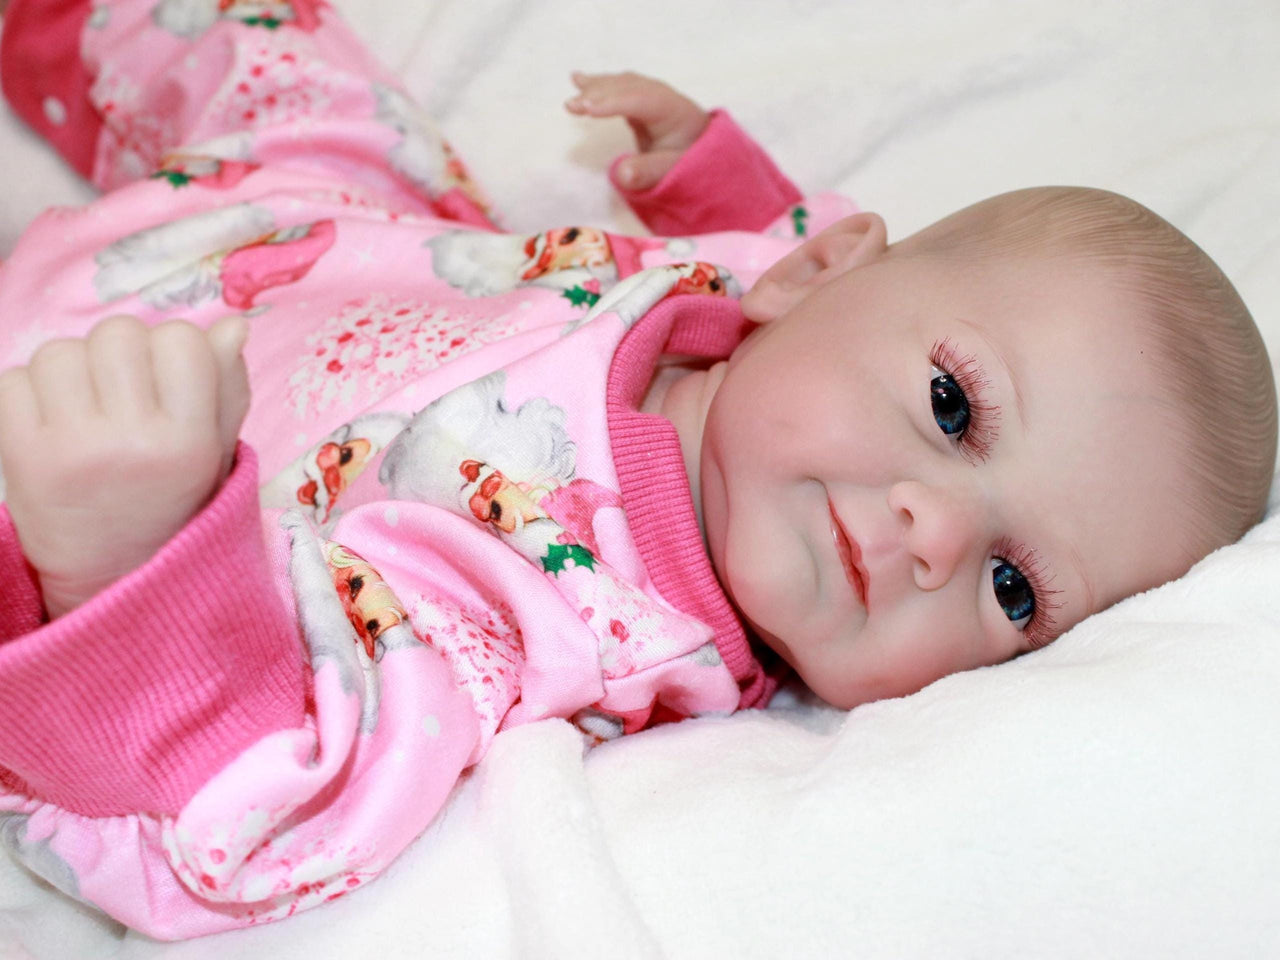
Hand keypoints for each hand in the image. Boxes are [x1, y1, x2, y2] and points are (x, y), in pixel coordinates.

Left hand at [0, 314, 250, 617]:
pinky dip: (29, 391)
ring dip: (73, 368)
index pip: (182, 341)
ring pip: (60, 351)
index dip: (175, 348)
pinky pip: (12, 381)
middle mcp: (132, 444)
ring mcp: (72, 450)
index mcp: (188, 443)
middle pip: (118, 334)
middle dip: (122, 352)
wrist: (112, 579)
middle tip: (126, 391)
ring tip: (87, 405)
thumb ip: (227, 387)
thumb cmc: (171, 504)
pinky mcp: (22, 456)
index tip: (173, 378)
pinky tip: (54, 420)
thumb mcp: (216, 452)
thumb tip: (230, 325)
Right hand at [565, 71, 708, 190]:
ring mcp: (651, 94)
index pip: (642, 101)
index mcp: (674, 110)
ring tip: (573, 91)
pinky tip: (578, 79)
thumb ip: (650, 172)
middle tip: (572, 106)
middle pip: (628, 88)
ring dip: (595, 87)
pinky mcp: (640, 99)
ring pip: (621, 84)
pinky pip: (618, 88)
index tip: (589, 110)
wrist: (703, 152)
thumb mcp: (676, 172)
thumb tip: (621, 175)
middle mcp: (662, 95)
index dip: (615, 103)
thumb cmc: (691, 162)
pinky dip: (598, 86)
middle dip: (599, 94)